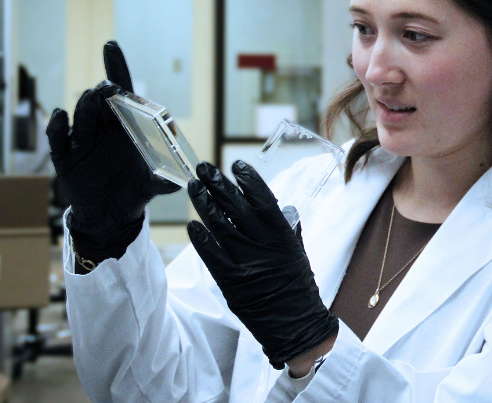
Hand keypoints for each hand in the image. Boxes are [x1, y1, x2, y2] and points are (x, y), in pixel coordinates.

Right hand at [46, 41, 178, 261]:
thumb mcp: (154, 183)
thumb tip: (187, 178)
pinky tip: (60, 116)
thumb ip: (167, 178)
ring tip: (92, 99)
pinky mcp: (65, 156)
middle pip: (100, 100)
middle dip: (104, 92)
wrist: (112, 214)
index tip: (110, 45)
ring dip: (86, 106)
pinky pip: (58, 137)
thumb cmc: (135, 189)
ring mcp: (82, 140)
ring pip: (81, 115)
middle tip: (109, 89)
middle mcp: (103, 126)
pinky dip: (57, 126)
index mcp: (126, 124)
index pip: (121, 89)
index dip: (116, 66)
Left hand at [187, 161, 337, 369]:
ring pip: (220, 226)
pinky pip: (212, 255)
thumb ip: (289, 228)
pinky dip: (201, 238)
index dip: (248, 180)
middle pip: (236, 207)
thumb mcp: (298, 252)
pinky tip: (192, 224)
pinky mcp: (231, 282)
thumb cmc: (299, 286)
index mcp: (283, 235)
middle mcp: (264, 245)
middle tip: (204, 168)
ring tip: (194, 188)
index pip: (263, 199)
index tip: (236, 165)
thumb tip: (281, 206)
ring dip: (204, 204)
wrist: (296, 325)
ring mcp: (246, 263)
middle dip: (218, 184)